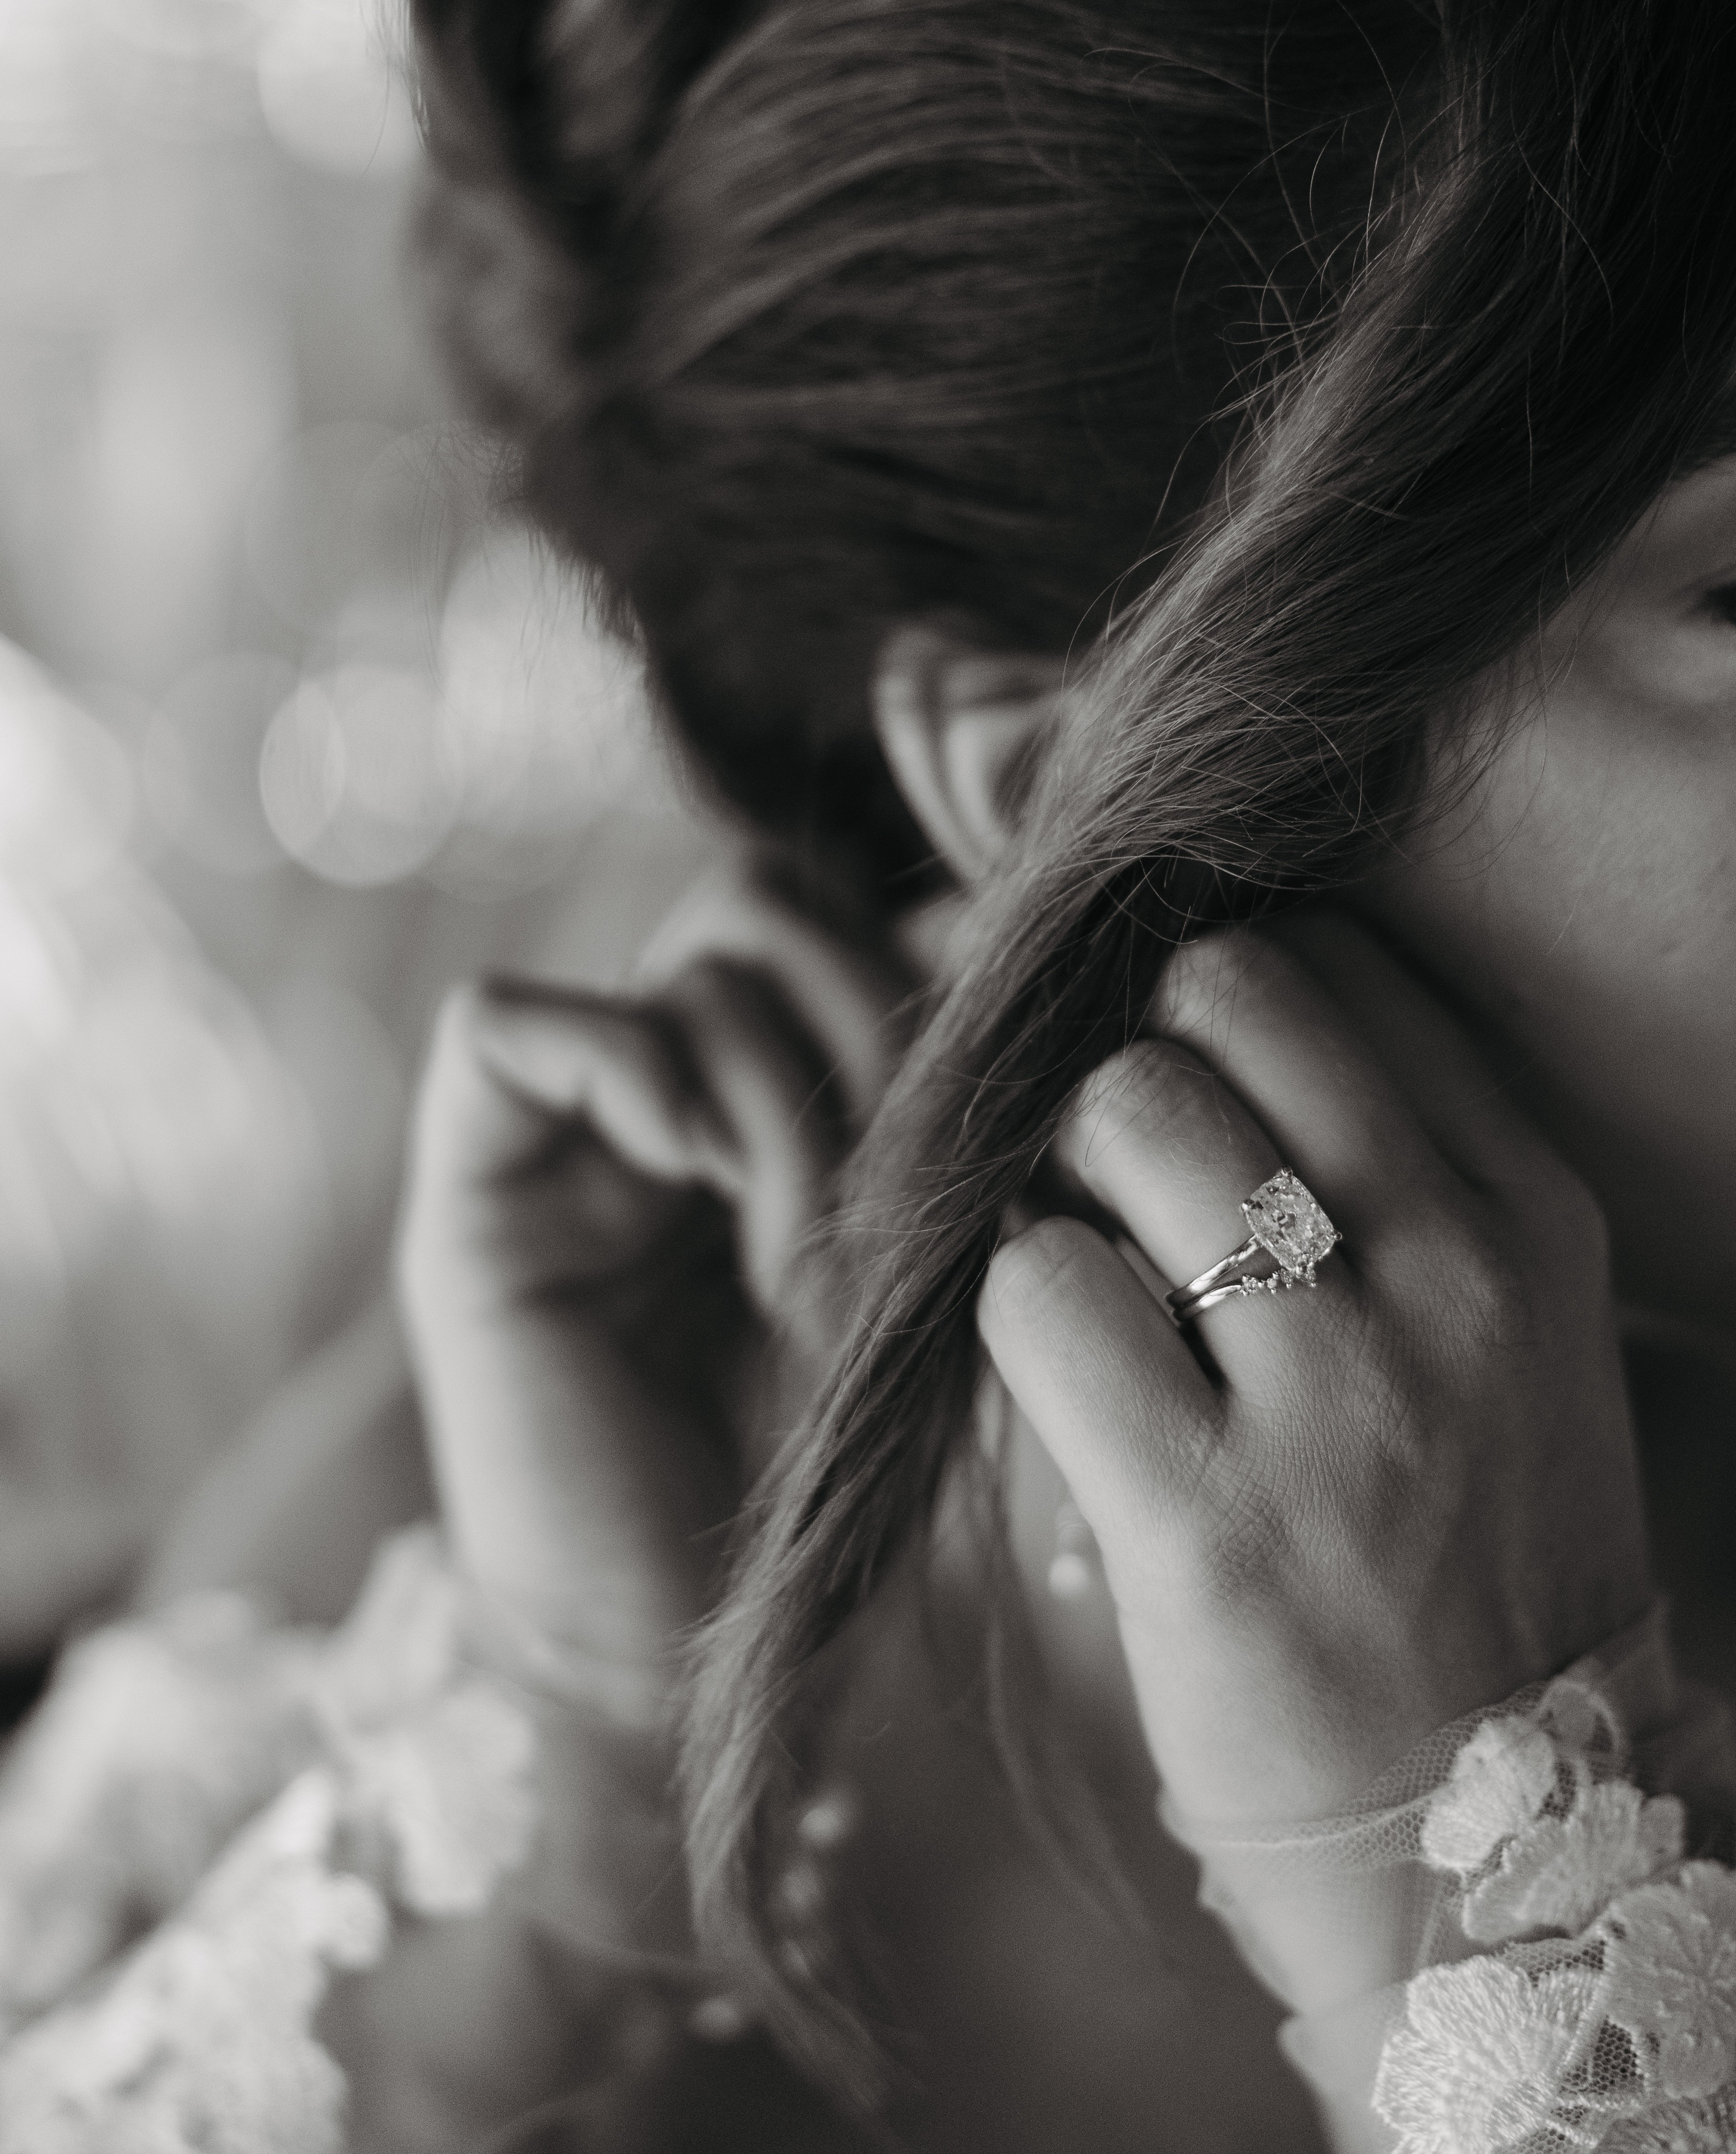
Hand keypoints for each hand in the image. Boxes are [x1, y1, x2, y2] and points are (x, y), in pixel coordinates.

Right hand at [397, 860, 910, 1727]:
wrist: (710, 1646)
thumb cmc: (837, 1465)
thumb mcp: (931, 1250)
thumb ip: (939, 1096)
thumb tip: (988, 927)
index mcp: (767, 1082)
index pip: (839, 903)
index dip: (923, 975)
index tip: (970, 1127)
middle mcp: (661, 1081)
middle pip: (767, 897)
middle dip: (870, 1032)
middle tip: (884, 1211)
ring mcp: (561, 1131)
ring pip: (681, 960)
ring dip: (785, 1111)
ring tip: (798, 1266)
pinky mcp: (467, 1190)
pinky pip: (505, 1028)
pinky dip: (627, 1078)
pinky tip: (692, 1189)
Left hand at [980, 914, 1651, 1852]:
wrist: (1512, 1852)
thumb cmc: (1461, 1559)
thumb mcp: (1488, 1333)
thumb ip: (1369, 1171)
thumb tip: (1156, 1020)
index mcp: (1527, 1211)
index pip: (1334, 965)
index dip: (1213, 1003)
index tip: (1180, 1079)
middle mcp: (1452, 1273)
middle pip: (1216, 998)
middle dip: (1132, 1069)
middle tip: (1116, 1181)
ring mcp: (1337, 1396)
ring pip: (1119, 1113)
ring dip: (1060, 1175)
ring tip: (1089, 1277)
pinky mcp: (1206, 1524)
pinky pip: (1037, 1292)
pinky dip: (1013, 1310)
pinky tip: (1062, 1380)